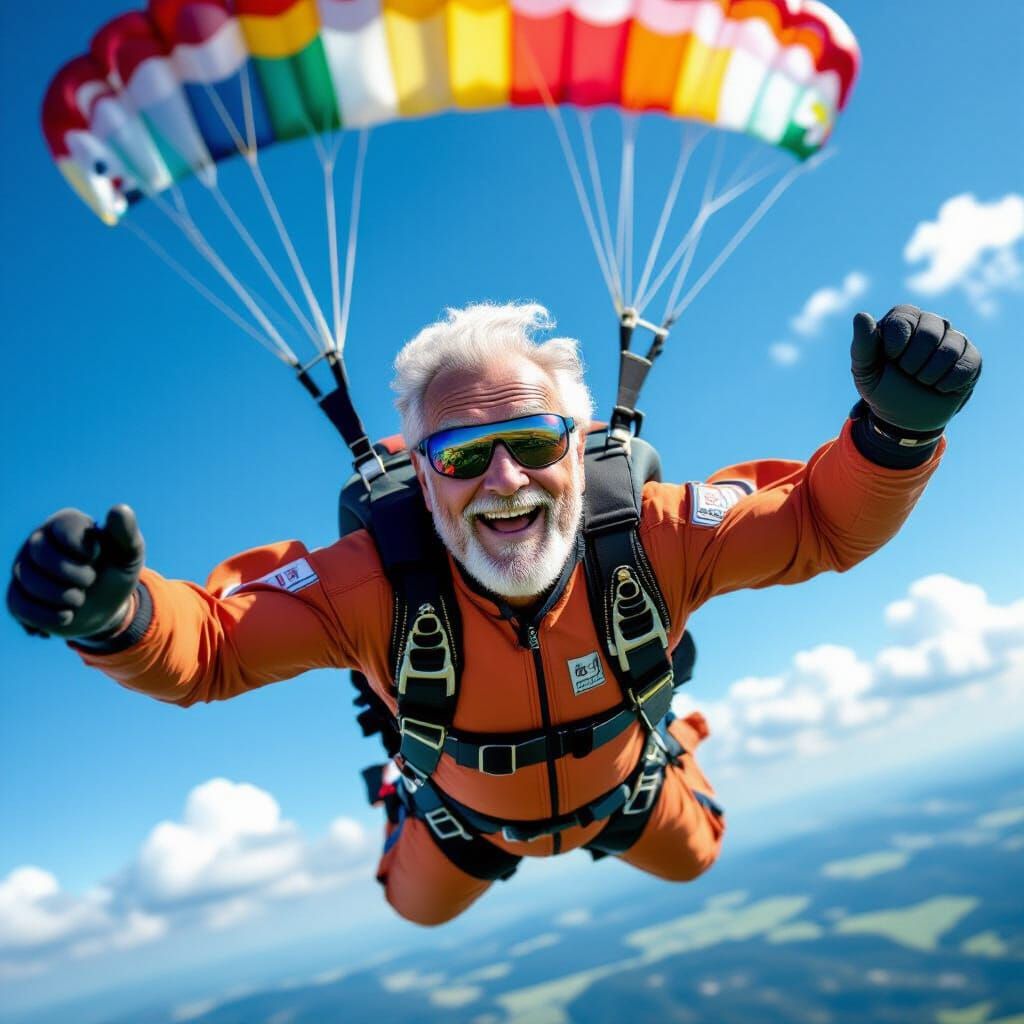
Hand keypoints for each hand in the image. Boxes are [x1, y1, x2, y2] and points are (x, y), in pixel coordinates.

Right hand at [7, 505, 144, 639]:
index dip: (83, 549)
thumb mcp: (128, 553)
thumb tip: (119, 509)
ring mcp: (24, 568)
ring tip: (79, 599)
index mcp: (66, 523)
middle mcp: (39, 541)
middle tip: (91, 581)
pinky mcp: (18, 595)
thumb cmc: (117, 572)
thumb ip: (125, 532)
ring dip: (62, 596)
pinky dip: (47, 616)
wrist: (106, 608)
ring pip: (27, 579)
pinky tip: (66, 615)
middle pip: (41, 553)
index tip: (97, 556)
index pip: (64, 528)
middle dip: (73, 574)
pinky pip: (18, 604)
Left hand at [851, 305, 981, 432]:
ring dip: (929, 376)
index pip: (903, 319)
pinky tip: (939, 387)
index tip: (891, 359)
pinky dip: (948, 383)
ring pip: (949, 350)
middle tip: (907, 373)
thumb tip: (861, 315)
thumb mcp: (865, 372)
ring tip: (922, 381)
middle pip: (929, 333)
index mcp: (902, 320)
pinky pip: (967, 365)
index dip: (896, 345)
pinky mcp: (971, 357)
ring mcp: (953, 338)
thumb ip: (862, 345)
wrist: (905, 417)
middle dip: (912, 364)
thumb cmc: (882, 389)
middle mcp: (929, 323)